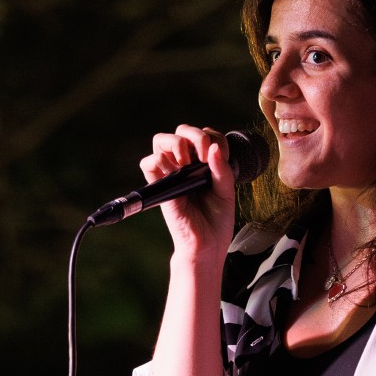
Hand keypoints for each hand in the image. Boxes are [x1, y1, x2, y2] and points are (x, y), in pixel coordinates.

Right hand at [140, 124, 236, 270]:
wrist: (208, 245)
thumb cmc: (216, 221)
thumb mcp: (226, 191)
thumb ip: (222, 169)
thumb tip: (214, 148)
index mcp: (203, 164)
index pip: (204, 134)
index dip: (214, 138)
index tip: (222, 156)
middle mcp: (186, 165)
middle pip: (181, 131)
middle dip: (195, 136)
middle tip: (203, 156)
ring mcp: (171, 174)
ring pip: (161, 140)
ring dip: (176, 143)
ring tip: (187, 162)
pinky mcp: (160, 186)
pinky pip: (148, 163)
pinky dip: (160, 160)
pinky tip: (176, 171)